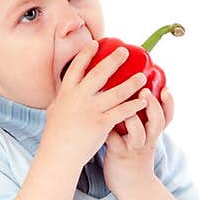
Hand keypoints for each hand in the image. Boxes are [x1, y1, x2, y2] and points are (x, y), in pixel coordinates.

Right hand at [42, 41, 149, 168]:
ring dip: (131, 83)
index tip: (96, 43)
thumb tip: (64, 89)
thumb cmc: (55, 137)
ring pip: (115, 92)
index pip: (76, 67)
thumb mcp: (54, 111)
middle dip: (113, 60)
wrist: (58, 156)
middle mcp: (79, 98)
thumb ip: (62, 98)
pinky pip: (121, 112)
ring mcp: (90, 111)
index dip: (86, 54)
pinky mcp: (101, 124)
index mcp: (66, 93)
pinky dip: (133, 106)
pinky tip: (143, 102)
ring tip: (142, 77)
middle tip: (125, 51)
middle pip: (99, 74)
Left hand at [102, 85, 173, 196]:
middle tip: (145, 91)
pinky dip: (108, 126)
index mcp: (154, 134)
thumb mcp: (146, 140)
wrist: (133, 188)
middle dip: (153, 105)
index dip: (169, 103)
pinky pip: (114, 138)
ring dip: (132, 117)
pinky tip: (100, 114)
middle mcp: (147, 140)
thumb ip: (143, 121)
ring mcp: (133, 148)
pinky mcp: (118, 153)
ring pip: (138, 132)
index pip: (167, 117)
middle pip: (158, 122)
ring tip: (125, 104)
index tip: (166, 89)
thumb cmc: (136, 158)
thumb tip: (133, 94)